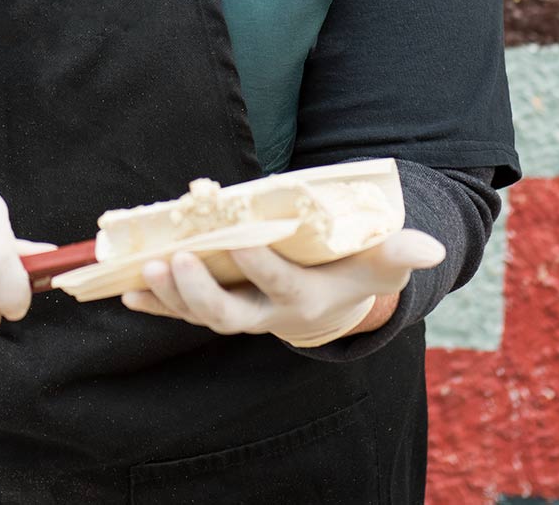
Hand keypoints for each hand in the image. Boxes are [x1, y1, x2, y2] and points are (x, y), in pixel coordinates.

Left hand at [122, 229, 445, 346]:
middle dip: (200, 290)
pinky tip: (126, 293)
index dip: (262, 268)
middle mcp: (269, 315)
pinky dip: (154, 304)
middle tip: (174, 260)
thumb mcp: (380, 263)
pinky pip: (181, 311)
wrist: (331, 304)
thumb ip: (399, 253)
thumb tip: (432, 246)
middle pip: (229, 314)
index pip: (281, 286)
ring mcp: (240, 314)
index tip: (244, 242)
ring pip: (200, 314)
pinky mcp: (217, 309)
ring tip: (144, 271)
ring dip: (169, 296)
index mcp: (307, 300)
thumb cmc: (356, 271)